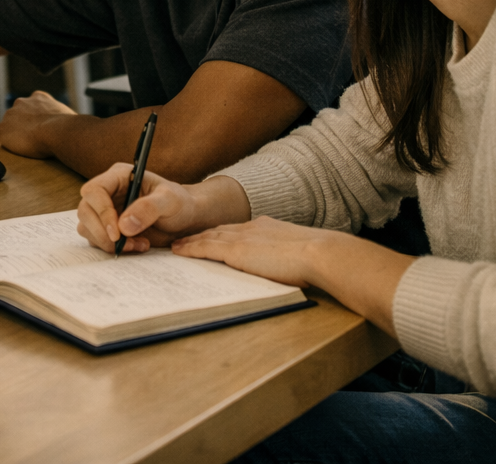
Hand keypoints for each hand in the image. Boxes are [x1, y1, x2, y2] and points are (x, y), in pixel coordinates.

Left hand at [0, 90, 76, 157]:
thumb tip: (64, 123)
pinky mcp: (2, 129)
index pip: (32, 106)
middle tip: (34, 137)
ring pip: (10, 126)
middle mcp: (21, 102)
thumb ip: (58, 115)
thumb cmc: (66, 126)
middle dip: (24, 125)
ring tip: (29, 144)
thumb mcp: (65, 114)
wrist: (57, 130)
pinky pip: (3, 137)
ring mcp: (10, 114)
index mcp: (38, 97)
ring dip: (17, 134)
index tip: (40, 127)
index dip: (36, 118)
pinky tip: (21, 147)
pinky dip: (9, 143)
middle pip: (19, 115)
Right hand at [76, 166, 247, 253]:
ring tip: (137, 244)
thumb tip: (124, 225)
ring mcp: (106, 211)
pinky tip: (137, 246)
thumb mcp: (170, 200)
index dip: (101, 212)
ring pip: (87, 227)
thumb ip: (149, 208)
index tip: (117, 232)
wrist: (187, 220)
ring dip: (107, 242)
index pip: (94, 190)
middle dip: (101, 232)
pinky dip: (114, 248)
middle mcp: (108, 192)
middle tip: (123, 243)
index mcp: (119, 177)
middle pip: (85, 210)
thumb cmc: (180, 203)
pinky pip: (98, 240)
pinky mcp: (109, 228)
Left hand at [171, 216, 336, 287]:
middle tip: (184, 238)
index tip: (210, 236)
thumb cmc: (318, 259)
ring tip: (176, 245)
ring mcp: (242, 238)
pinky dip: (189, 248)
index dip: (221, 233)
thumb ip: (286, 256)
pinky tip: (178, 250)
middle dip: (200, 234)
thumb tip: (288, 267)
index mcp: (267, 228)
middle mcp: (251, 228)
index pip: (236, 230)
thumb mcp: (299, 253)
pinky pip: (205, 248)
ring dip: (190, 241)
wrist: (320, 253)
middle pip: (218, 230)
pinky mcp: (236, 251)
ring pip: (208, 237)